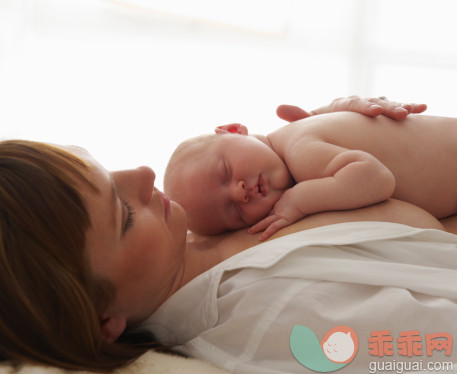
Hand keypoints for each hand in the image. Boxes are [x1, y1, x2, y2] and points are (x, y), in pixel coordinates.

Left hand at [248, 192, 304, 240]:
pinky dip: (267, 233)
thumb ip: (292, 198)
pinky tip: (261, 239)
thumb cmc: (302, 194)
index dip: (266, 217)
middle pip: (266, 218)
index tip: (261, 221)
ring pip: (265, 222)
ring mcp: (280, 215)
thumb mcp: (295, 195)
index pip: (271, 213)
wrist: (303, 195)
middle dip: (258, 223)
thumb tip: (296, 197)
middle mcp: (278, 210)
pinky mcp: (284, 220)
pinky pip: (273, 228)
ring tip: (250, 232)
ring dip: (257, 227)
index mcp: (281, 205)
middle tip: (251, 228)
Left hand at [276, 96, 426, 121]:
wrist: (334, 130)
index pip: (350, 103)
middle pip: (370, 102)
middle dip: (382, 106)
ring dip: (397, 106)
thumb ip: (299, 118)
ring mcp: (371, 108)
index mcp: (339, 106)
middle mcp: (356, 104)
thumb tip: (278, 107)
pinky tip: (420, 108)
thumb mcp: (311, 125)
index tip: (373, 113)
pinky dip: (407, 107)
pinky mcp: (382, 114)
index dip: (362, 106)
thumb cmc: (320, 129)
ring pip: (385, 104)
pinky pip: (396, 109)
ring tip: (409, 111)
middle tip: (393, 112)